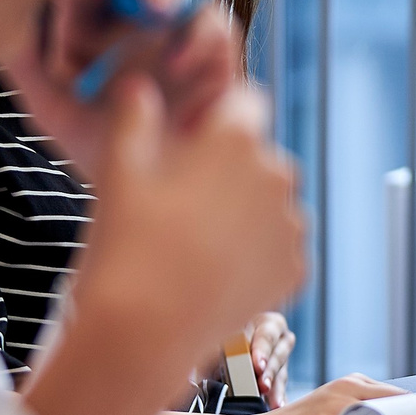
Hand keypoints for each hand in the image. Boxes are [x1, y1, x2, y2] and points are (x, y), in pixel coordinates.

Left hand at [8, 0, 241, 180]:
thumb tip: (4, 23)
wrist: (145, 193)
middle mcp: (153, 28)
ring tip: (157, 9)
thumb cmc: (97, 146)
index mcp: (110, 26)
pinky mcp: (221, 68)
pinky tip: (173, 65)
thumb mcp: (52, 107)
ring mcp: (189, 45)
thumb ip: (28, 66)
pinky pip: (221, 37)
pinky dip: (200, 45)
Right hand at [23, 78, 307, 414]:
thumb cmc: (125, 245)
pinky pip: (277, 249)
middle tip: (183, 206)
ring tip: (195, 247)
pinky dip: (254, 256)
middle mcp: (279, 175)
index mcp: (238, 140)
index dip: (219, 118)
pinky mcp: (297, 269)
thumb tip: (139, 83)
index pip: (247, 102)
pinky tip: (213, 274)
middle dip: (231, 171)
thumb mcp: (118, 170)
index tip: (193, 143)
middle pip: (259, 158)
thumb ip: (134, 116)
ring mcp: (292, 226)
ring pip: (271, 205)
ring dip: (245, 215)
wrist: (143, 331)